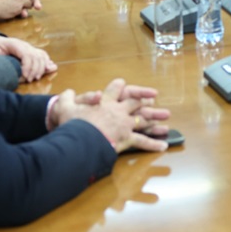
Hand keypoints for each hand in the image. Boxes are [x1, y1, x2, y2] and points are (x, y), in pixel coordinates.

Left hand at [0, 35, 56, 81]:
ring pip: (41, 56)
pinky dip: (46, 63)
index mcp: (16, 44)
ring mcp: (30, 47)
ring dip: (41, 68)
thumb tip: (2, 58)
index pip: (27, 54)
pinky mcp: (32, 51)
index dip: (28, 67)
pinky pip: (43, 55)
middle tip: (29, 80)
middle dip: (35, 70)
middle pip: (36, 56)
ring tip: (36, 78)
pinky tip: (47, 69)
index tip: (24, 77)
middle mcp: (25, 45)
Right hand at [54, 79, 169, 152]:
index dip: (120, 86)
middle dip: (145, 101)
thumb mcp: (64, 107)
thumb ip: (66, 98)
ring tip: (166, 120)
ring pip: (144, 120)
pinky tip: (163, 146)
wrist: (79, 138)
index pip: (115, 89)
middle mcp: (118, 111)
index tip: (123, 85)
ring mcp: (124, 124)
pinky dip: (153, 144)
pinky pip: (142, 142)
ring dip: (155, 120)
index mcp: (105, 102)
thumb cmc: (71, 123)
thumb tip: (66, 93)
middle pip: (136, 102)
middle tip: (153, 100)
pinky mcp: (126, 138)